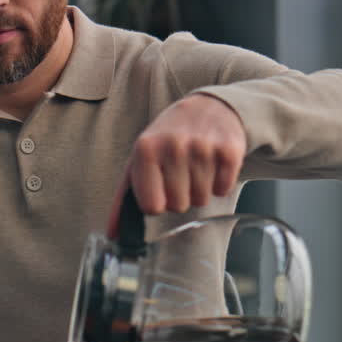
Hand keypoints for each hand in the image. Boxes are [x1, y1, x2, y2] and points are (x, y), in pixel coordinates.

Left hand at [110, 94, 245, 228]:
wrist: (209, 107)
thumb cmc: (169, 137)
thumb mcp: (140, 158)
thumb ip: (124, 198)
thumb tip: (113, 234)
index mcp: (146, 149)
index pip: (151, 207)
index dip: (158, 202)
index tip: (161, 187)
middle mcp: (173, 146)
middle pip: (178, 206)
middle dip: (180, 196)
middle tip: (181, 173)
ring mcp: (203, 147)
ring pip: (201, 200)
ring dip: (200, 189)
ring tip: (197, 165)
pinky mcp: (229, 151)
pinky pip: (223, 190)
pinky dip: (220, 183)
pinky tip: (214, 164)